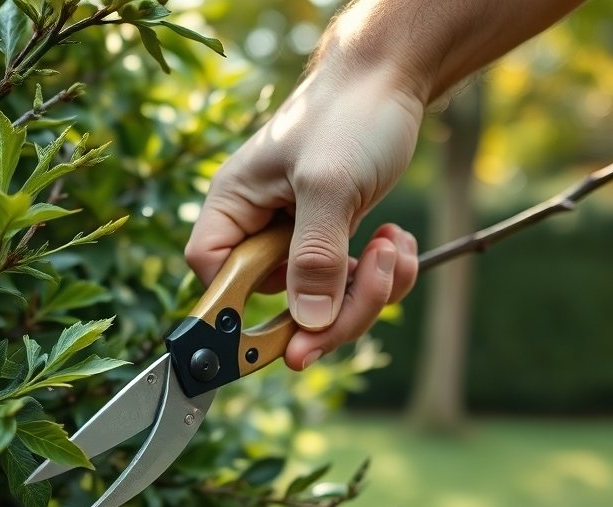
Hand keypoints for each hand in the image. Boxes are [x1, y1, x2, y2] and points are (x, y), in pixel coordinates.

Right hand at [185, 67, 421, 370]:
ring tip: (393, 245)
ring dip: (368, 289)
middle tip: (373, 279)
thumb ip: (316, 257)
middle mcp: (260, 227)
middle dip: (333, 306)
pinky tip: (398, 240)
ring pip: (321, 303)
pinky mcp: (334, 240)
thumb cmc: (350, 113)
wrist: (394, 77)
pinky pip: (351, 285)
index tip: (292, 324)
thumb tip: (308, 324)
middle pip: (275, 305)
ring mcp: (299, 237)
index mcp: (235, 207)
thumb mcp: (330, 184)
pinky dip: (383, 275)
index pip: (214, 277)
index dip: (243, 309)